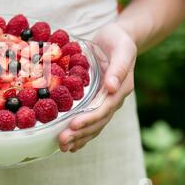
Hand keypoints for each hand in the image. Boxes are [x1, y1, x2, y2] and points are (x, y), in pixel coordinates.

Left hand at [58, 22, 136, 151]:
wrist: (119, 38)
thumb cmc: (119, 41)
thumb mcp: (122, 49)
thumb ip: (118, 67)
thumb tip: (112, 87)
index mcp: (121, 88)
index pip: (104, 108)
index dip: (89, 118)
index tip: (73, 125)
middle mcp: (114, 99)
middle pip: (98, 122)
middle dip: (80, 133)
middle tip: (62, 142)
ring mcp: (106, 102)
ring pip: (94, 125)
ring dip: (79, 137)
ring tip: (63, 147)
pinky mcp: (98, 100)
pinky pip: (91, 120)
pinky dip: (82, 133)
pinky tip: (71, 143)